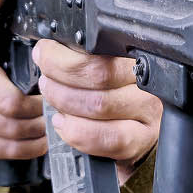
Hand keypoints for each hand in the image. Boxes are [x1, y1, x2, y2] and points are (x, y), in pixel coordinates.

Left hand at [32, 40, 162, 184]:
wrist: (137, 135)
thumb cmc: (115, 97)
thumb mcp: (106, 71)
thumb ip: (84, 59)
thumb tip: (48, 51)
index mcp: (138, 60)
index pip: (101, 49)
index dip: (65, 54)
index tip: (45, 53)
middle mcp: (147, 86)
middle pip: (99, 75)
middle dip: (60, 76)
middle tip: (46, 79)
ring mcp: (146, 116)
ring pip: (98, 104)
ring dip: (64, 102)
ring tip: (52, 99)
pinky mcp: (137, 143)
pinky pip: (102, 138)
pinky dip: (74, 131)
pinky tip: (62, 123)